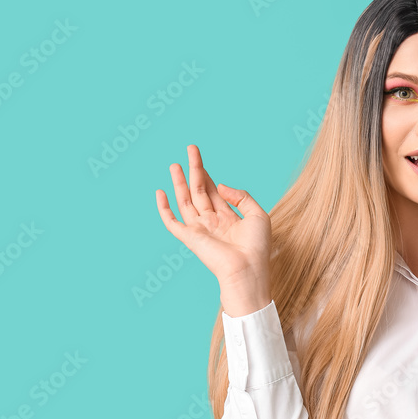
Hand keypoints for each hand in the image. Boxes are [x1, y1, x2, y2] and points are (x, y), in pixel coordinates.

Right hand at [155, 145, 270, 290]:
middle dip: (194, 170)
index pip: (214, 192)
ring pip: (185, 201)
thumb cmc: (257, 247)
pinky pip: (171, 222)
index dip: (208, 175)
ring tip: (174, 164)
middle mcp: (212, 223)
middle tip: (190, 149)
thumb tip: (221, 185)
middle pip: (199, 191)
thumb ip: (241, 196)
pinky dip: (164, 208)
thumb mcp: (258, 215)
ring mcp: (200, 229)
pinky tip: (159, 192)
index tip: (200, 158)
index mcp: (228, 219)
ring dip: (179, 183)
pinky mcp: (190, 237)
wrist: (247, 269)